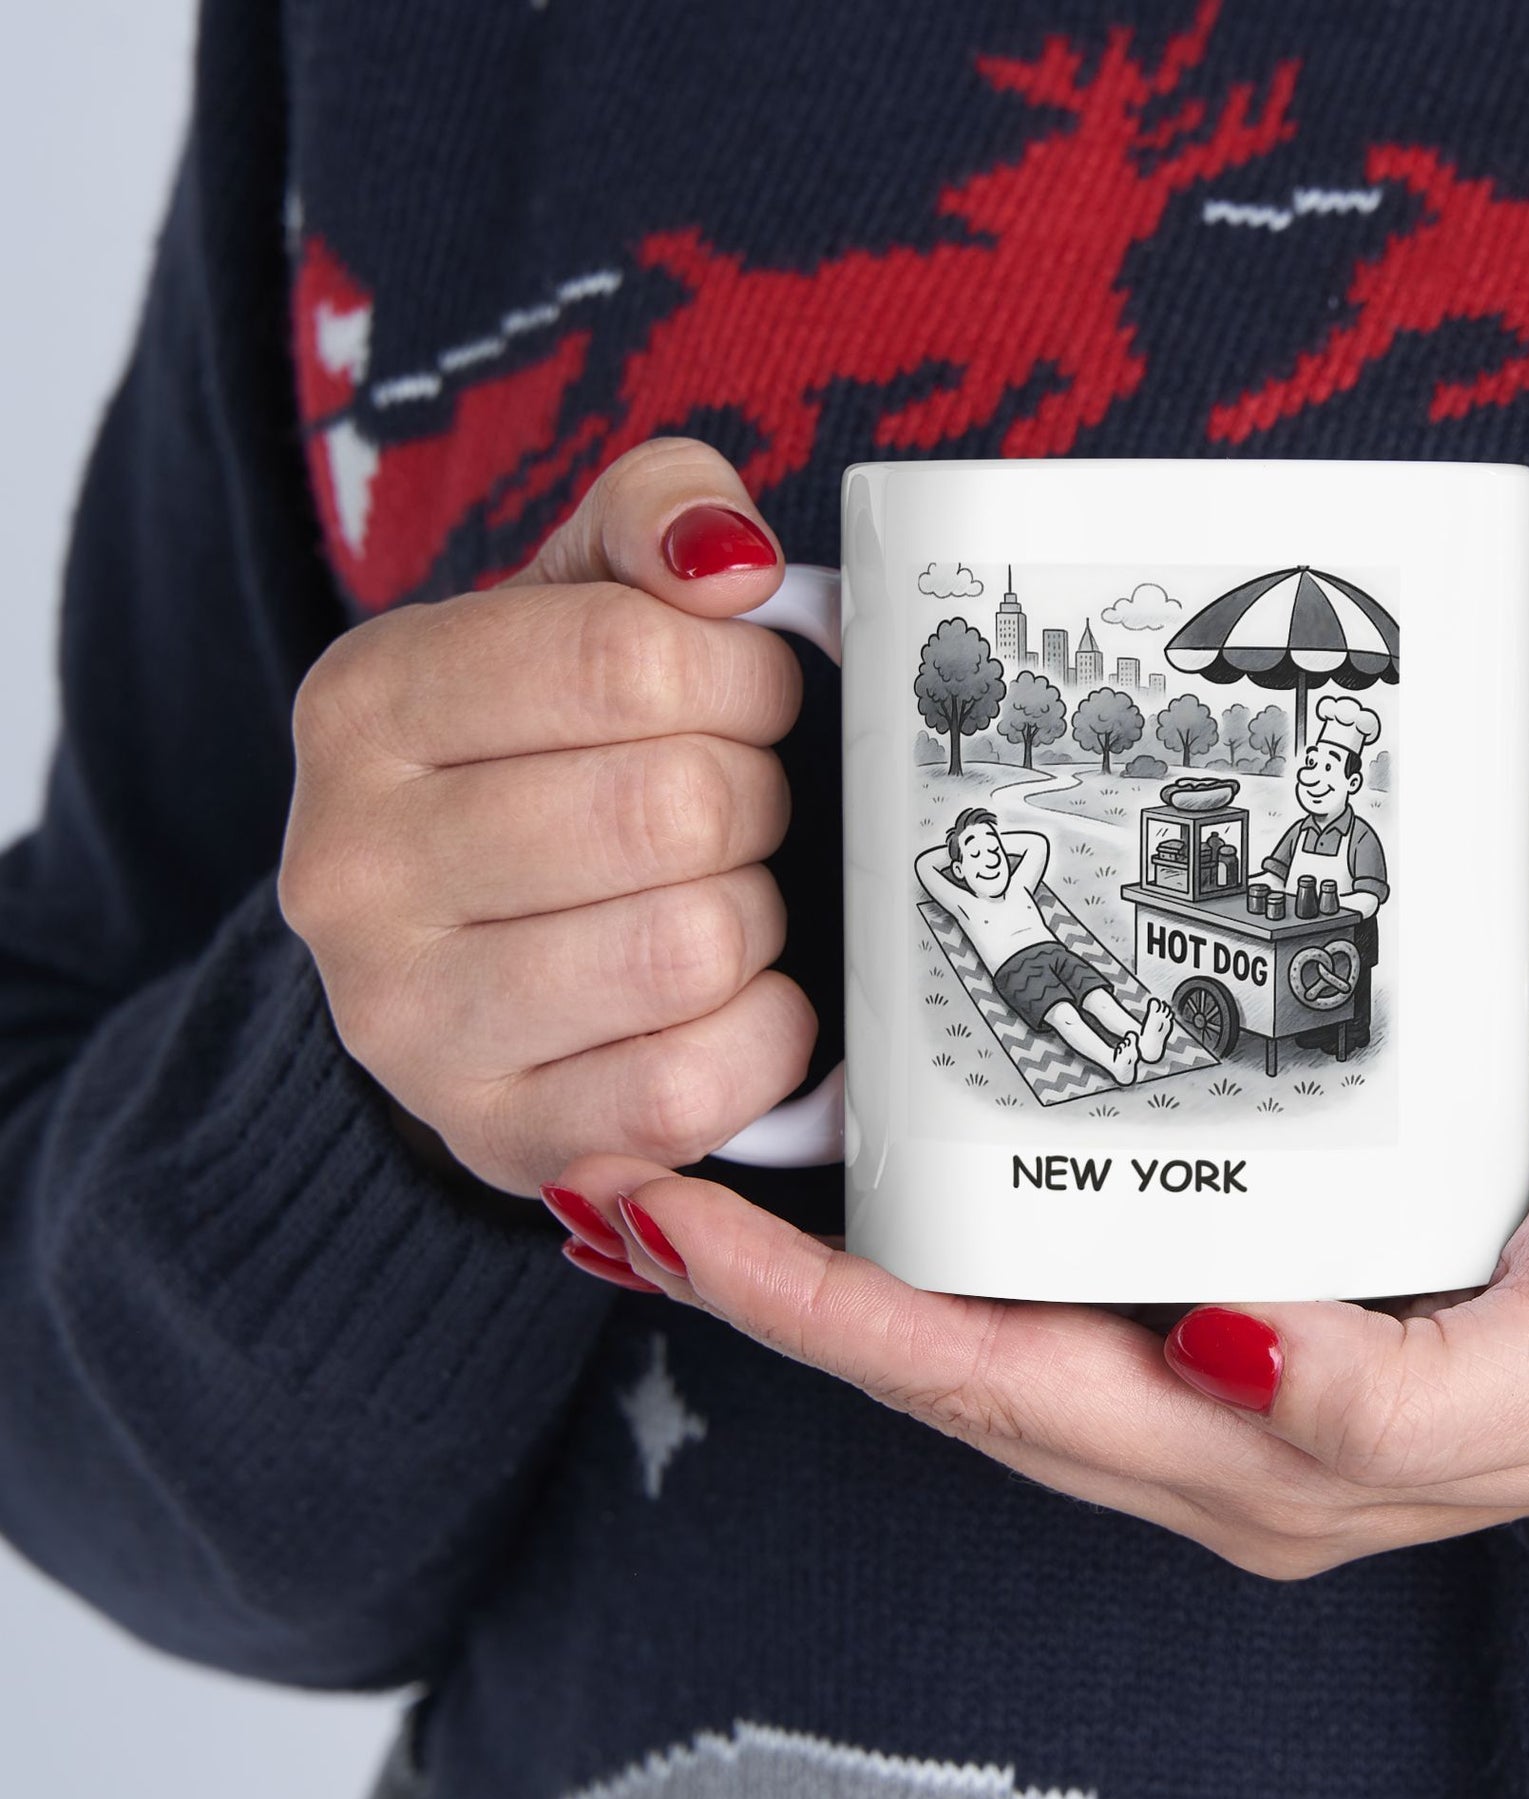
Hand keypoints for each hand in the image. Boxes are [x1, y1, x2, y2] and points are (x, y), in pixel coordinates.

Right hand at [279, 439, 814, 1194]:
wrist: (462, 955)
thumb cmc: (545, 761)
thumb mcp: (575, 602)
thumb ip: (655, 518)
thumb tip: (730, 560)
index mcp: (367, 703)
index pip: (628, 658)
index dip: (744, 678)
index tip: (749, 698)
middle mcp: (353, 869)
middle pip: (674, 808)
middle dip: (753, 799)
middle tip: (736, 808)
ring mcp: (410, 1023)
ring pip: (691, 946)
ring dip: (755, 917)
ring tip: (720, 898)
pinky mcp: (498, 1137)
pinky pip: (693, 1086)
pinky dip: (762, 1036)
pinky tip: (734, 1001)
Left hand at [548, 1115, 1528, 1576]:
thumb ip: (1395, 1392)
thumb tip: (1225, 1349)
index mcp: (1259, 1457)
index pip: (984, 1383)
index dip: (816, 1313)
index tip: (669, 1219)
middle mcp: (1209, 1417)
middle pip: (941, 1356)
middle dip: (772, 1284)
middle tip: (626, 1171)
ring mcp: (1223, 1352)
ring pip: (981, 1312)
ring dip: (836, 1255)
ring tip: (708, 1158)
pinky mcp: (1255, 1274)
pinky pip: (1058, 1257)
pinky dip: (949, 1216)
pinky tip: (899, 1152)